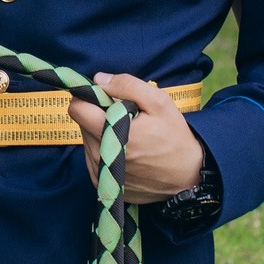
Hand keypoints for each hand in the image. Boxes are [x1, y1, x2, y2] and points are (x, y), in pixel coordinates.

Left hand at [66, 74, 205, 203]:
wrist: (187, 176)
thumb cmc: (174, 137)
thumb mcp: (158, 102)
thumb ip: (127, 85)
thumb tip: (99, 79)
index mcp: (109, 134)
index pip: (76, 108)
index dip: (89, 97)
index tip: (105, 98)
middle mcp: (98, 157)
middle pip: (82, 123)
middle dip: (99, 115)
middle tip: (125, 118)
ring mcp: (99, 173)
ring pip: (87, 140)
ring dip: (102, 132)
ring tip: (129, 135)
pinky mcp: (101, 183)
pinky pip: (93, 157)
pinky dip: (105, 150)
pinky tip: (127, 151)